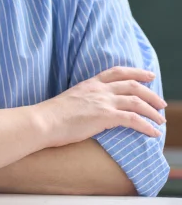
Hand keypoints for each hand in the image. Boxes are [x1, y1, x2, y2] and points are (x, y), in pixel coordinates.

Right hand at [35, 66, 166, 147]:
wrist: (44, 121)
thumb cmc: (52, 115)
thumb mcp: (70, 99)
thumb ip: (84, 100)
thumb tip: (90, 108)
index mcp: (89, 84)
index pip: (116, 72)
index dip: (135, 72)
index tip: (148, 74)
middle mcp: (98, 90)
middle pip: (132, 85)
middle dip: (151, 93)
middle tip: (161, 102)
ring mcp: (102, 101)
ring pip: (136, 101)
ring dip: (153, 111)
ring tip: (161, 120)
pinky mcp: (104, 116)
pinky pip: (133, 119)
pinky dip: (147, 125)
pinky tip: (153, 133)